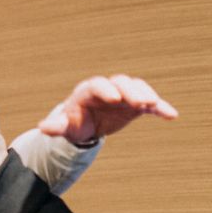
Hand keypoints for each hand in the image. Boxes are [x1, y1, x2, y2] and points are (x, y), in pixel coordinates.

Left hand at [38, 74, 177, 144]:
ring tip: (153, 105)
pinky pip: (150, 104)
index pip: (97, 86)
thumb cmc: (74, 122)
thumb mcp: (66, 126)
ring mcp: (124, 94)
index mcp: (88, 92)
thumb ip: (56, 127)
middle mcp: (108, 88)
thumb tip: (41, 128)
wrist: (88, 124)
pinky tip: (171, 115)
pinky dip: (160, 107)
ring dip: (146, 95)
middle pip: (121, 84)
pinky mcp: (136, 104)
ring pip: (137, 88)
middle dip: (130, 92)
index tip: (114, 98)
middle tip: (140, 102)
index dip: (105, 90)